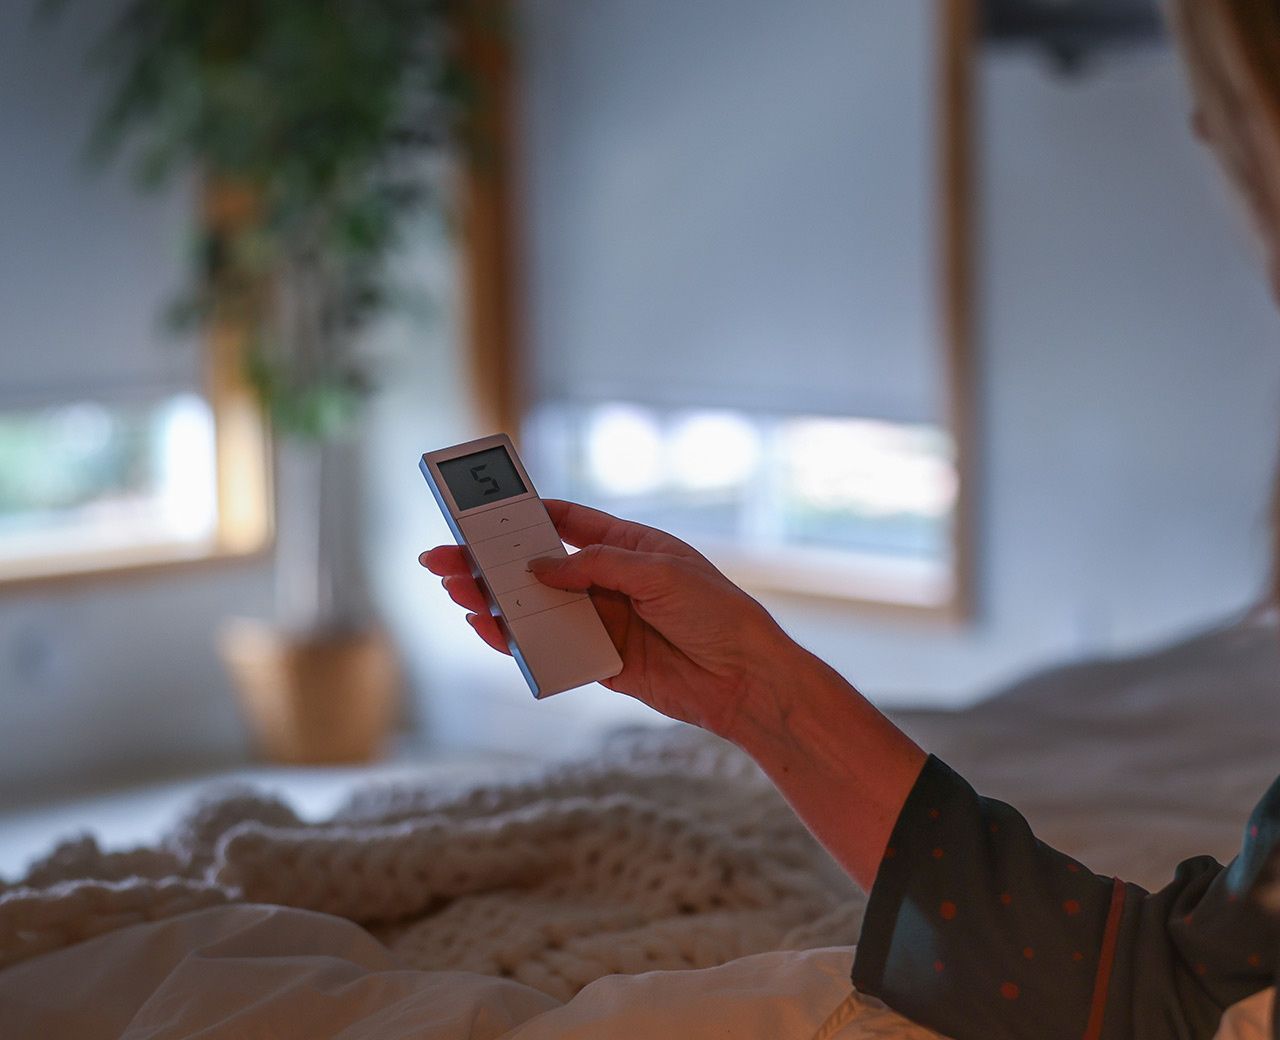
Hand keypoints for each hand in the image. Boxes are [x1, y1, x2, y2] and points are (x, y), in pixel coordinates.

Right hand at [418, 499, 795, 739]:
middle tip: (442, 558)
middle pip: (538, 568)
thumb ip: (599, 568)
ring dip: (494, 601)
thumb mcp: (662, 574)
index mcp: (628, 547)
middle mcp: (609, 582)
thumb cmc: (717, 613)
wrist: (746, 679)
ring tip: (453, 591)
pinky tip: (487, 628)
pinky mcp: (601, 661)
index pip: (568, 522)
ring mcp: (602, 622)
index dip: (527, 513)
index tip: (484, 508)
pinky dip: (517, 640)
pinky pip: (551, 648)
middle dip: (491, 562)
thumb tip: (540, 570)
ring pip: (536, 609)